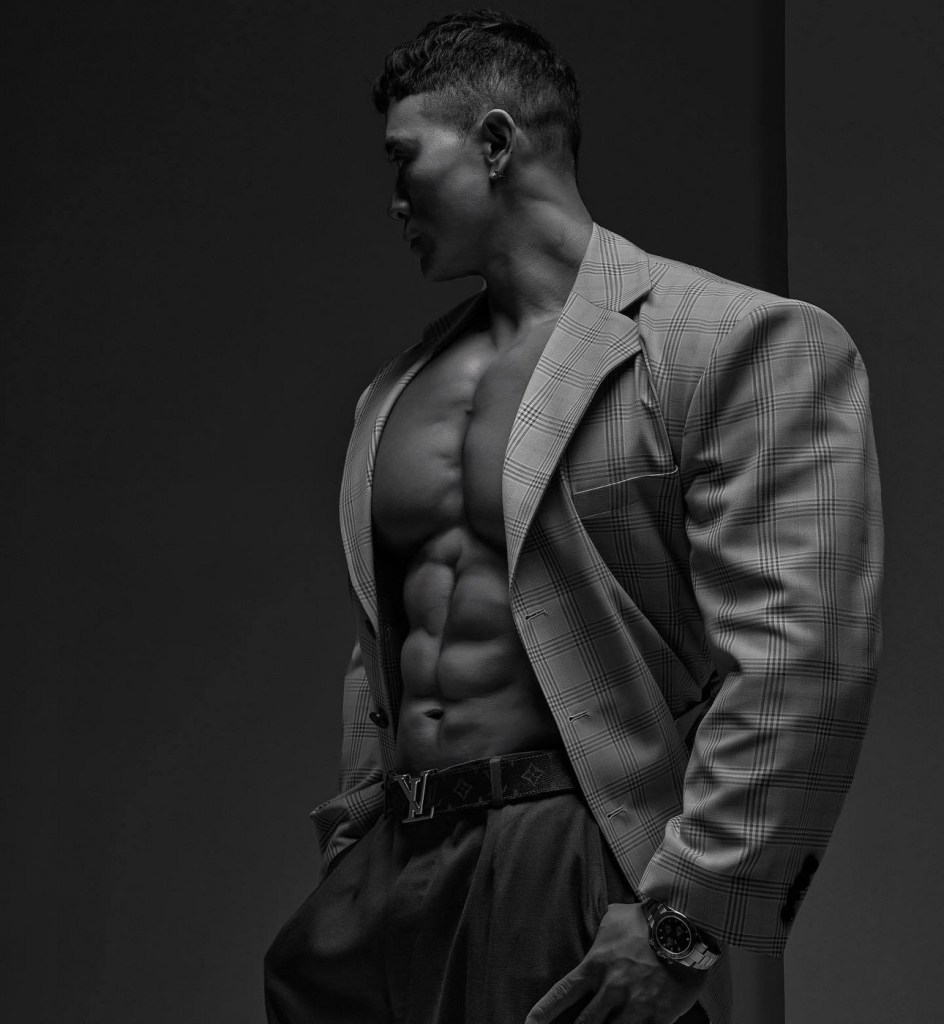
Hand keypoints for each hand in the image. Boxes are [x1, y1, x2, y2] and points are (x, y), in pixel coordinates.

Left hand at [524, 902, 708, 1023]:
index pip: (562, 994)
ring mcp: (636, 1006)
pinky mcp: (660, 1017)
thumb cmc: (647, 920)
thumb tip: (593, 937)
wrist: (685, 927)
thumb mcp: (613, 919)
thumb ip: (599, 934)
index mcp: (595, 965)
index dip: (544, 1013)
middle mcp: (611, 989)